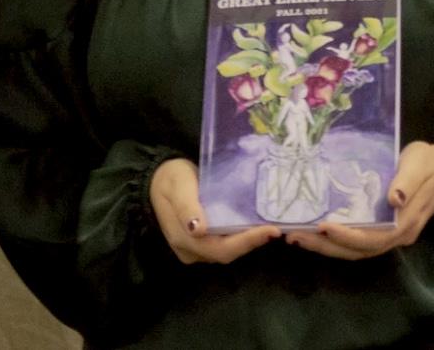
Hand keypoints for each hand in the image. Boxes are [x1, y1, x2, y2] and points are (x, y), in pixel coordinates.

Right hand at [149, 157, 278, 264]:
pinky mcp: (201, 243)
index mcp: (184, 239)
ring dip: (249, 241)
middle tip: (277, 228)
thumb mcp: (178, 185)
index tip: (271, 230)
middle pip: (228, 253)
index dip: (246, 242)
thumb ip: (187, 206)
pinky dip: (242, 237)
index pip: (220, 249)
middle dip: (253, 242)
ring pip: (228, 250)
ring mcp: (196, 249)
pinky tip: (256, 225)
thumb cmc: (170, 179)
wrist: (156, 180)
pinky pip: (225, 244)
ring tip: (271, 226)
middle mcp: (191, 250)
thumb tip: (199, 229)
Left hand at [286, 139, 433, 259]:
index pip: (374, 238)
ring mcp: (390, 237)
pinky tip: (315, 233)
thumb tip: (395, 199)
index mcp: (406, 222)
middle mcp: (397, 236)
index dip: (347, 236)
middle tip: (295, 235)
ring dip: (326, 247)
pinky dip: (335, 241)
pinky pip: (357, 243)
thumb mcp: (419, 164)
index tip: (323, 226)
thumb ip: (407, 181)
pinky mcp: (383, 231)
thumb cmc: (429, 164)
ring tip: (297, 237)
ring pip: (356, 251)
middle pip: (359, 250)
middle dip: (326, 245)